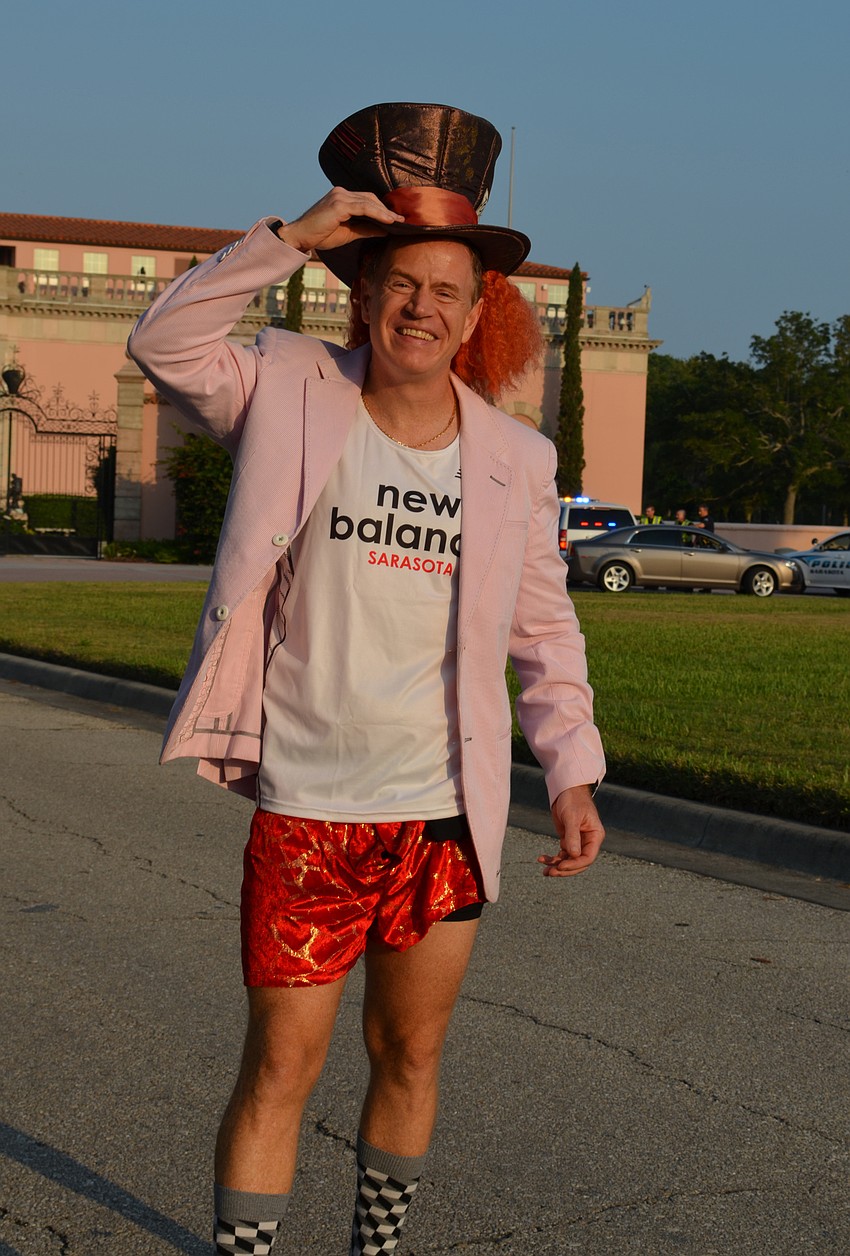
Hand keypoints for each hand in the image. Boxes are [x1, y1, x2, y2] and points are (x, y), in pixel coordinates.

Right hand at [277, 188, 403, 253]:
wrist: (300, 237)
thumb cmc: (320, 235)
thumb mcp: (348, 233)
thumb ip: (366, 229)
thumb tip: (386, 230)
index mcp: (342, 197)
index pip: (367, 200)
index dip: (382, 209)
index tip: (396, 219)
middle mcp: (341, 192)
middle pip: (370, 198)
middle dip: (386, 210)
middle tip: (401, 220)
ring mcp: (340, 196)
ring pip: (369, 202)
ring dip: (385, 213)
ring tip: (397, 222)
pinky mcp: (339, 204)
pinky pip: (363, 208)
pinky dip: (377, 214)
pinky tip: (388, 221)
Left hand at [537, 784, 604, 876]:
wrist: (566, 790)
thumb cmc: (573, 800)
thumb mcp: (572, 817)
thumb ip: (573, 836)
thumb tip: (574, 855)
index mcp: (595, 836)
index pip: (588, 857)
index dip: (575, 864)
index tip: (561, 866)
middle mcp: (588, 841)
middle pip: (578, 862)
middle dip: (565, 869)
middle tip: (550, 873)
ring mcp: (578, 842)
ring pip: (569, 861)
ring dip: (557, 866)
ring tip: (545, 871)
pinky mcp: (568, 840)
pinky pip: (562, 855)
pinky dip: (553, 859)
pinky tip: (542, 860)